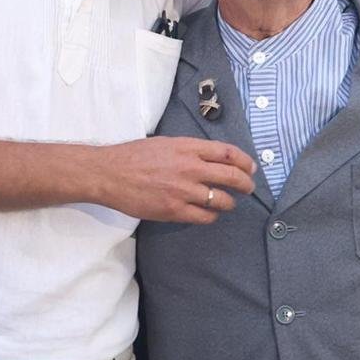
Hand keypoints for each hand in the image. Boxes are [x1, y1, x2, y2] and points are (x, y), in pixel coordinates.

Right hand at [92, 137, 255, 223]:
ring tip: (228, 203)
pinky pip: (204, 216)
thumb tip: (211, 158)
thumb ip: (189, 150)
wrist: (109, 174)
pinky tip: (209, 214)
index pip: (228, 153)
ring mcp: (183, 190)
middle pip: (231, 177)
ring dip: (229, 202)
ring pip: (221, 199)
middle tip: (249, 188)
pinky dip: (211, 216)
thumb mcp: (165, 143)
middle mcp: (190, 167)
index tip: (250, 167)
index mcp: (188, 147)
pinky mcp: (174, 210)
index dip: (245, 161)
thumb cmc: (133, 156)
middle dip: (246, 184)